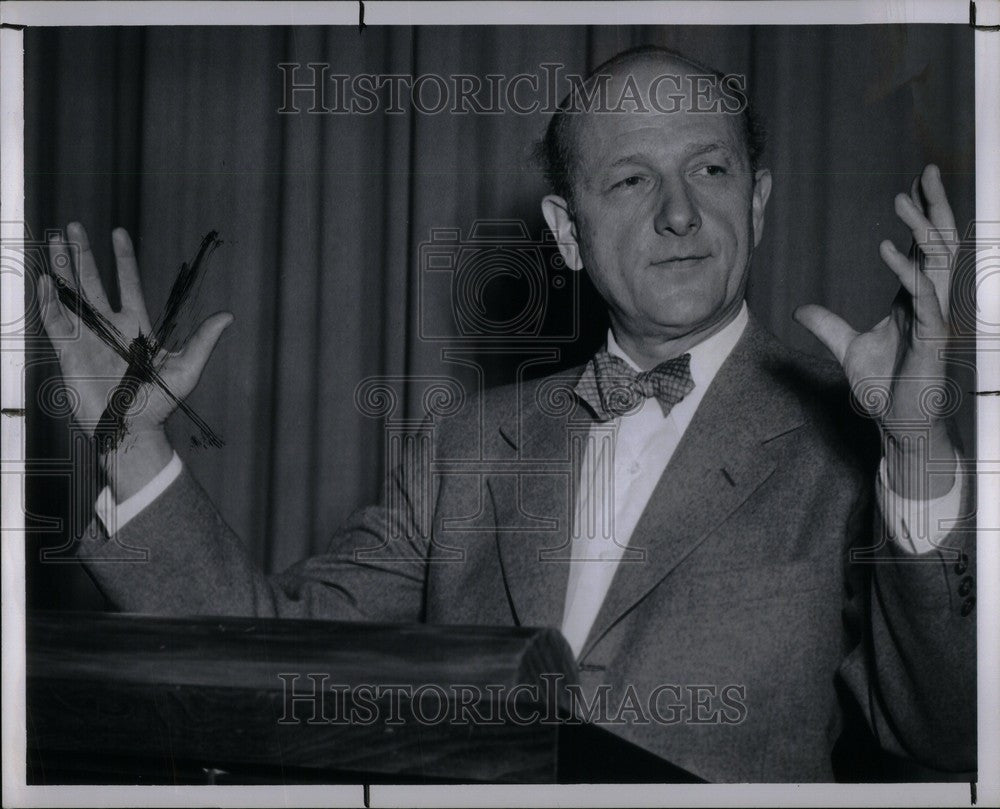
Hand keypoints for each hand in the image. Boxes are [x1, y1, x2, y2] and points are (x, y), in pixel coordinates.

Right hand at [36, 222, 231, 496]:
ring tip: (55, 240)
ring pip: (71, 294)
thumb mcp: (187, 369)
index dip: (123, 258)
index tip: (118, 233)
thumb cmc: (160, 403)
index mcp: (136, 325)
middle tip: (74, 225)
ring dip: (63, 268)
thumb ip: (203, 340)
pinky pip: (55, 320)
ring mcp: (87, 336)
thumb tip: (227, 315)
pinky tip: (44, 280)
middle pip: (93, 281)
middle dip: (83, 254)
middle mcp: (109, 325)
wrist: (132, 429)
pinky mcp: (68, 352)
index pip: (127, 282)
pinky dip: (48, 300)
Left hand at [794, 164, 957, 497]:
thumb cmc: (883, 388)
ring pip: (937, 263)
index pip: (922, 249)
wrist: (898, 424)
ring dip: (920, 229)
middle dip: (934, 208)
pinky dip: (907, 273)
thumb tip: (800, 310)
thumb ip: (827, 326)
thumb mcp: (848, 349)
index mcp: (914, 300)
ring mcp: (934, 319)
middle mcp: (929, 303)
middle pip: (938, 245)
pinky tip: (889, 251)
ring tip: (903, 200)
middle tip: (926, 171)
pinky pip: (925, 299)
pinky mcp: (931, 340)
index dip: (918, 218)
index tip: (910, 187)